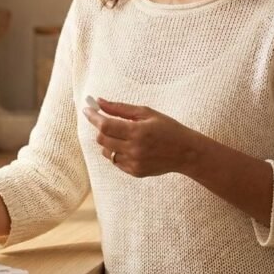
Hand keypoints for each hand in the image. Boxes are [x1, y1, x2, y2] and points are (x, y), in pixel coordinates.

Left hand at [82, 98, 201, 177]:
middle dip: (100, 129)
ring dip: (108, 142)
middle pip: (102, 139)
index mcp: (138, 131)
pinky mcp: (135, 172)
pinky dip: (117, 152)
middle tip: (106, 122)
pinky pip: (115, 161)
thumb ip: (121, 108)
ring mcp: (134, 163)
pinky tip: (130, 147)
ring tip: (123, 136)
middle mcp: (134, 149)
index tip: (87, 110)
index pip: (105, 125)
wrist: (186, 153)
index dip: (93, 117)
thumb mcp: (146, 113)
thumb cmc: (168, 128)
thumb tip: (100, 102)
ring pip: (106, 151)